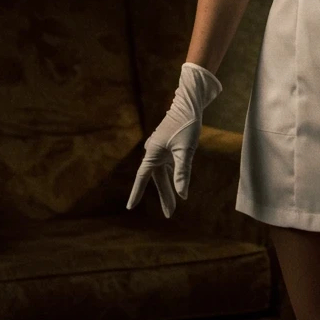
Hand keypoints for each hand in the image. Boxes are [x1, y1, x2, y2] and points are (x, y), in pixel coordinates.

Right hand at [127, 63, 222, 217]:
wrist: (189, 104)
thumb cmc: (187, 125)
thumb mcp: (186, 151)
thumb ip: (182, 173)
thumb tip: (183, 195)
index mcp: (153, 152)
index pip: (142, 177)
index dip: (136, 192)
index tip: (130, 207)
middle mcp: (153, 151)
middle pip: (156, 179)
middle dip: (163, 196)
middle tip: (169, 215)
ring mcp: (160, 149)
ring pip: (163, 174)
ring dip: (168, 188)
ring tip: (173, 207)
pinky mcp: (168, 146)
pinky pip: (168, 166)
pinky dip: (172, 176)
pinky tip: (177, 185)